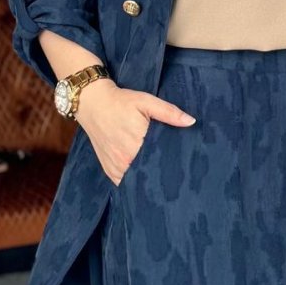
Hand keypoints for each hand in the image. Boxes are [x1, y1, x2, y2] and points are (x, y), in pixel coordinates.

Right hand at [77, 78, 195, 185]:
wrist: (93, 103)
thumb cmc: (121, 102)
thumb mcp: (146, 102)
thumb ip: (169, 113)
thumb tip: (191, 122)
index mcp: (136, 146)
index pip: (159, 164)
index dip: (171, 167)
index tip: (181, 167)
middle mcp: (124, 161)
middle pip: (148, 176)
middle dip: (160, 175)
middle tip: (174, 173)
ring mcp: (115, 167)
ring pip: (135, 183)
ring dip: (146, 180)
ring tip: (160, 177)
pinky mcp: (108, 169)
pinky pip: (123, 183)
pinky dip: (133, 181)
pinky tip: (143, 177)